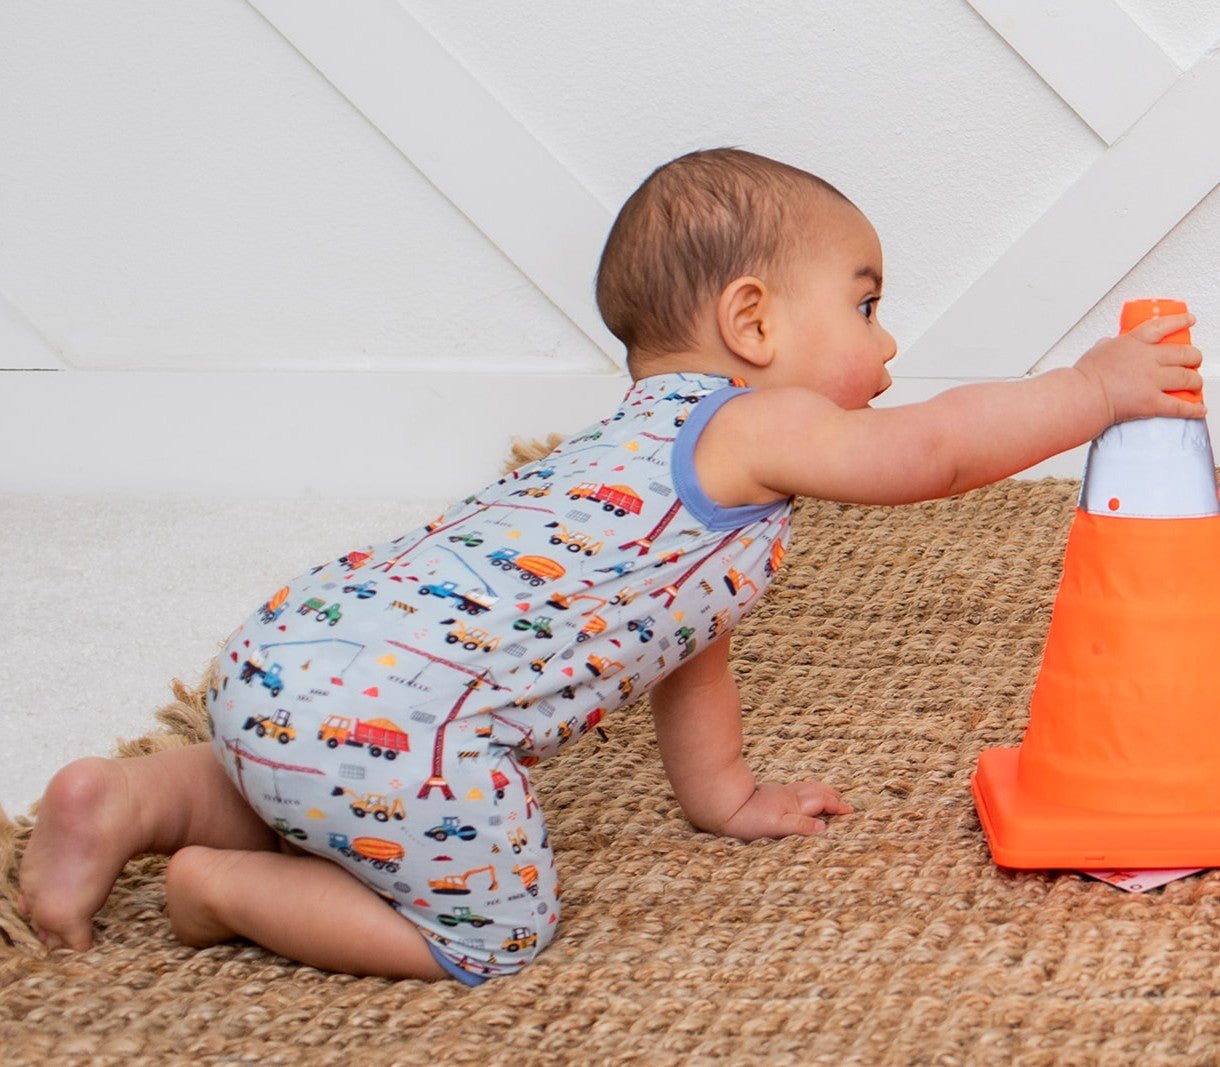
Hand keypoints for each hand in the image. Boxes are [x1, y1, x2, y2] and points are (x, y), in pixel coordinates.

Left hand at [720, 780, 853, 841]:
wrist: (722, 805)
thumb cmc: (748, 819)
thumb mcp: (776, 827)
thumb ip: (801, 826)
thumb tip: (824, 829)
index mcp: (794, 804)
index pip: (823, 803)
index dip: (837, 806)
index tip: (851, 811)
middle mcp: (790, 796)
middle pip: (817, 792)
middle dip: (832, 795)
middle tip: (844, 801)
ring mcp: (780, 793)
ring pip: (807, 788)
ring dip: (820, 790)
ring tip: (829, 794)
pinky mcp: (771, 793)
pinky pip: (797, 789)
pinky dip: (808, 790)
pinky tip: (802, 795)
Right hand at [1073, 312, 1204, 423]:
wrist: (1082, 397)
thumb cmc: (1084, 377)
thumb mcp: (1097, 351)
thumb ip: (1108, 345)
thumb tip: (1109, 344)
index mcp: (1134, 343)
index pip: (1164, 326)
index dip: (1181, 322)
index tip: (1189, 321)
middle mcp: (1148, 359)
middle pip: (1184, 353)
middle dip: (1194, 356)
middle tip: (1194, 359)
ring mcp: (1152, 381)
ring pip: (1188, 378)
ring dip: (1196, 380)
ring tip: (1196, 383)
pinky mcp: (1152, 403)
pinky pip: (1180, 407)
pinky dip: (1193, 409)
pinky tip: (1199, 409)